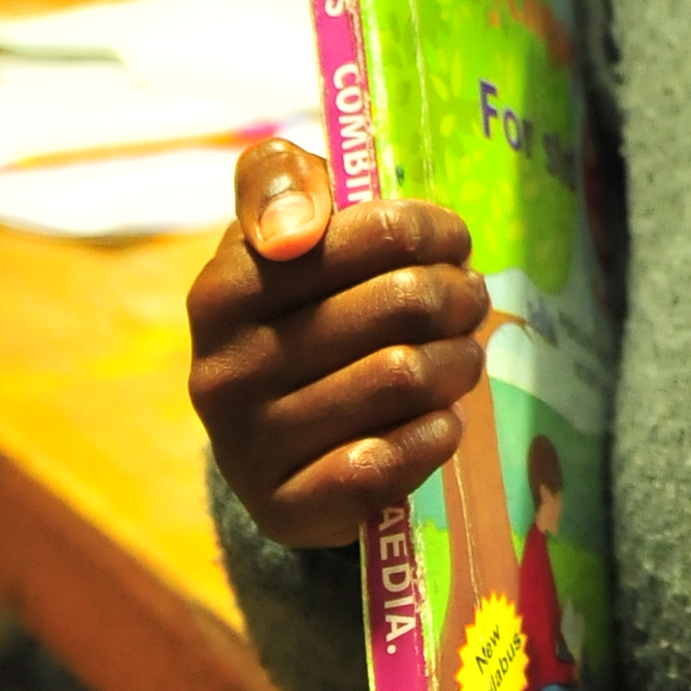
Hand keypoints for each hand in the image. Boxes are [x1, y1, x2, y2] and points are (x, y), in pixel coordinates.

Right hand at [187, 142, 487, 550]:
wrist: (271, 438)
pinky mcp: (284, 509)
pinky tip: (438, 421)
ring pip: (406, 376)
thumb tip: (294, 232)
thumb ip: (280, 180)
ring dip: (458, 362)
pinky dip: (434, 435)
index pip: (371, 234)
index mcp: (223, 289)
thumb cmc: (295, 306)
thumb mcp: (282, 224)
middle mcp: (223, 370)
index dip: (431, 229)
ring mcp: (248, 446)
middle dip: (457, 295)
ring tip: (458, 356)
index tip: (450, 240)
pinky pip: (386, 463)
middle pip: (403, 303)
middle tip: (467, 300)